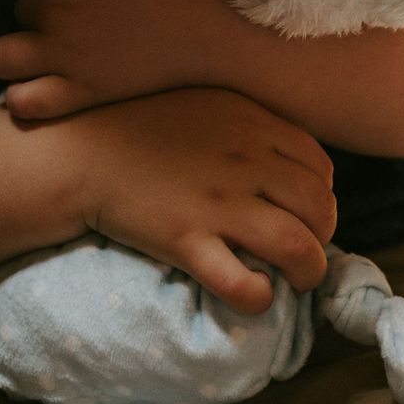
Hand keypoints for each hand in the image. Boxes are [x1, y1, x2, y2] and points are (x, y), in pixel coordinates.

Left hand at [0, 0, 239, 118]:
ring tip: (47, 51)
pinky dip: (22, 97)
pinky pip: (26, 101)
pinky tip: (36, 88)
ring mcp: (64, 54)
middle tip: (88, 13)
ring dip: (18, 50)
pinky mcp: (82, 91)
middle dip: (46, 7)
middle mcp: (55, 7)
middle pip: (23, 5)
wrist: (223, 19)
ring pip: (4, 54)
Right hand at [46, 87, 335, 314]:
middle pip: (319, 207)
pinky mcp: (187, 240)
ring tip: (296, 282)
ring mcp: (218, 203)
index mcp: (253, 123)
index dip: (320, 196)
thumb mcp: (207, 106)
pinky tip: (255, 295)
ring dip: (310, 271)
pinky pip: (243, 283)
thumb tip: (289, 165)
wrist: (81, 150)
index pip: (319, 167)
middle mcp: (246, 161)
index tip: (304, 213)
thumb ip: (251, 127)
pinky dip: (260, 297)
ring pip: (297, 247)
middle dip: (322, 235)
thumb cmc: (140, 126)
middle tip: (303, 250)